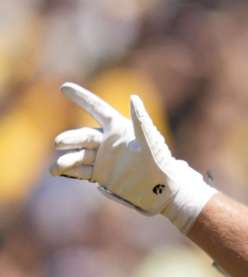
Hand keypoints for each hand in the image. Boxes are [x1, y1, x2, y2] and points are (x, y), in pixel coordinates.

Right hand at [50, 83, 215, 232]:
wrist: (162, 189)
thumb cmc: (160, 162)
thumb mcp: (150, 140)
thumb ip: (140, 120)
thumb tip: (133, 97)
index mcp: (119, 128)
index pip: (97, 108)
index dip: (82, 98)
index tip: (64, 87)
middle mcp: (108, 142)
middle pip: (83, 136)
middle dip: (70, 138)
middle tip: (59, 143)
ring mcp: (104, 159)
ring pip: (79, 155)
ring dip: (67, 159)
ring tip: (56, 167)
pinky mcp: (102, 175)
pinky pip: (82, 171)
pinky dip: (70, 171)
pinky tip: (58, 172)